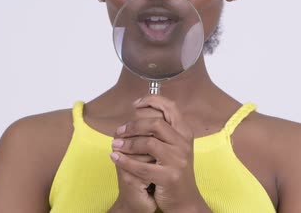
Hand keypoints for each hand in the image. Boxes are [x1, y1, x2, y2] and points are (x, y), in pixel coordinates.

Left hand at [111, 95, 211, 212]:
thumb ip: (163, 130)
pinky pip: (142, 166)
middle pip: (156, 123)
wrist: (185, 199)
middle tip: (120, 131)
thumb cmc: (174, 170)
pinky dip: (125, 161)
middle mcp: (184, 144)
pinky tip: (115, 157)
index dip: (152, 101)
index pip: (170, 107)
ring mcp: (178, 160)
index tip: (135, 104)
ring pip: (148, 143)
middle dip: (133, 125)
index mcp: (185, 133)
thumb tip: (139, 109)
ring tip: (116, 145)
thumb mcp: (174, 146)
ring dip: (127, 143)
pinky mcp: (169, 177)